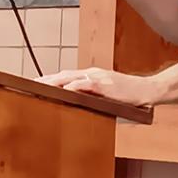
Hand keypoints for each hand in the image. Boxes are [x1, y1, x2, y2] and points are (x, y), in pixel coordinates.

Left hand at [35, 67, 162, 106]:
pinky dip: (75, 86)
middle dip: (47, 79)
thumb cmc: (129, 95)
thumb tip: (78, 104)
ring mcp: (100, 78)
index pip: (68, 76)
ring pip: (72, 77)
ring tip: (40, 85)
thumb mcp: (108, 95)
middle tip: (30, 83)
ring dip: (55, 81)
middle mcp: (93, 73)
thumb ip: (93, 96)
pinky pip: (87, 84)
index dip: (51, 79)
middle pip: (65, 75)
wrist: (147, 90)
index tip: (36, 83)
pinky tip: (65, 89)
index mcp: (93, 76)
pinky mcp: (106, 84)